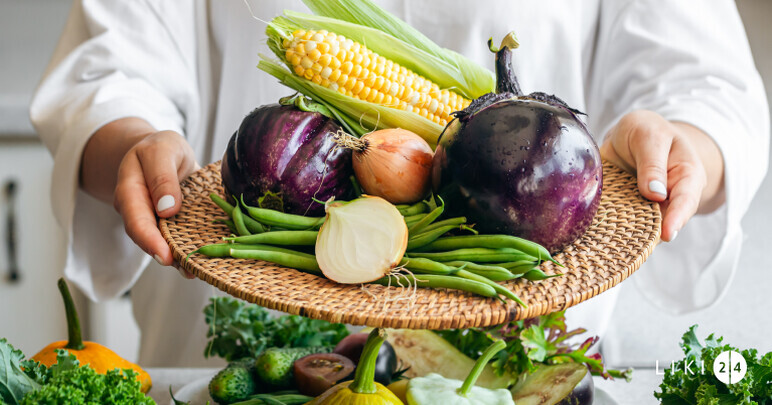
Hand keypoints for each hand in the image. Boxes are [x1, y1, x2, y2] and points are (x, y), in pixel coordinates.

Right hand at [112, 130, 199, 277]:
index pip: (135, 219)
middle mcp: (139, 211)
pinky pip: (178, 239)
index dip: (149, 240)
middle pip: (148, 238)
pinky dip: (190, 250)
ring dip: (179, 258)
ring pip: (163, 243)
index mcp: (129, 191)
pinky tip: (204, 261)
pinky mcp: (172, 224)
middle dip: (165, 255)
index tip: (164, 256)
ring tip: (196, 271)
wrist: (163, 153)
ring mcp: (155, 221)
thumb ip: (162, 176)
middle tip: (185, 269)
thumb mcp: (163, 150)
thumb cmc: (161, 149)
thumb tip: (167, 208)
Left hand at [600, 110, 724, 241]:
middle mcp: (670, 198)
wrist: (633, 135)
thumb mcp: (650, 136)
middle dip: (651, 235)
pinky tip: (600, 239)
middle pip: (664, 222)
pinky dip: (612, 230)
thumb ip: (652, 163)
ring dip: (629, 236)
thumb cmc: (648, 132)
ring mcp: (648, 207)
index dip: (677, 219)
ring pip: (642, 227)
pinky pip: (621, 224)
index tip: (667, 234)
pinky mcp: (627, 211)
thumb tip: (655, 194)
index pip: (686, 201)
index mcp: (686, 176)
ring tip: (616, 247)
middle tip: (637, 249)